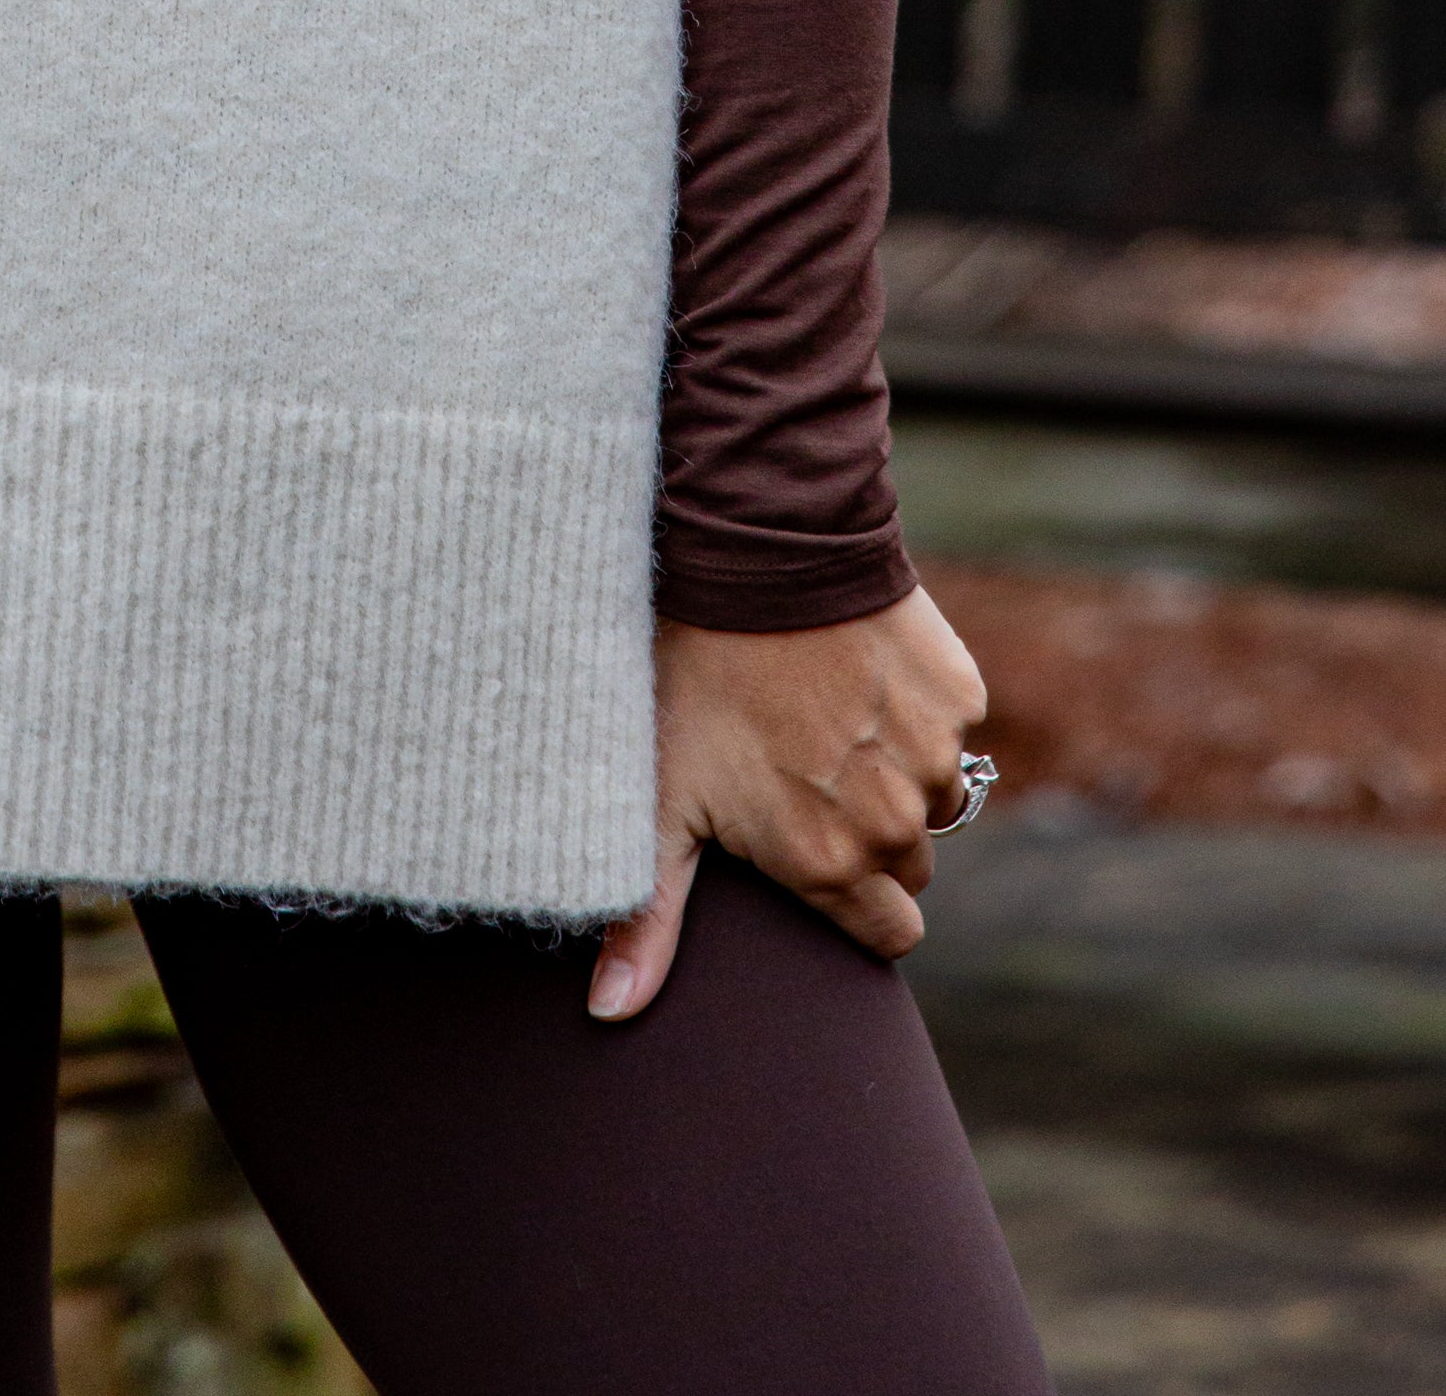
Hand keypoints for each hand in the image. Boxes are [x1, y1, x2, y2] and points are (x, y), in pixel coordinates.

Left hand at [588, 586, 987, 1021]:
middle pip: (906, 871)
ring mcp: (935, 757)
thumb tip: (607, 1013)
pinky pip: (950, 729)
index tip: (815, 859)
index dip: (853, 903)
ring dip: (895, 777)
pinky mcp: (960, 695)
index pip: (887, 936)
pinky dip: (915, 713)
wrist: (758, 554)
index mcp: (831, 867)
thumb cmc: (696, 678)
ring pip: (931, 800)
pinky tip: (856, 672)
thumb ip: (645, 917)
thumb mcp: (661, 798)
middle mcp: (896, 825)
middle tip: (807, 780)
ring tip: (823, 720)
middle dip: (870, 842)